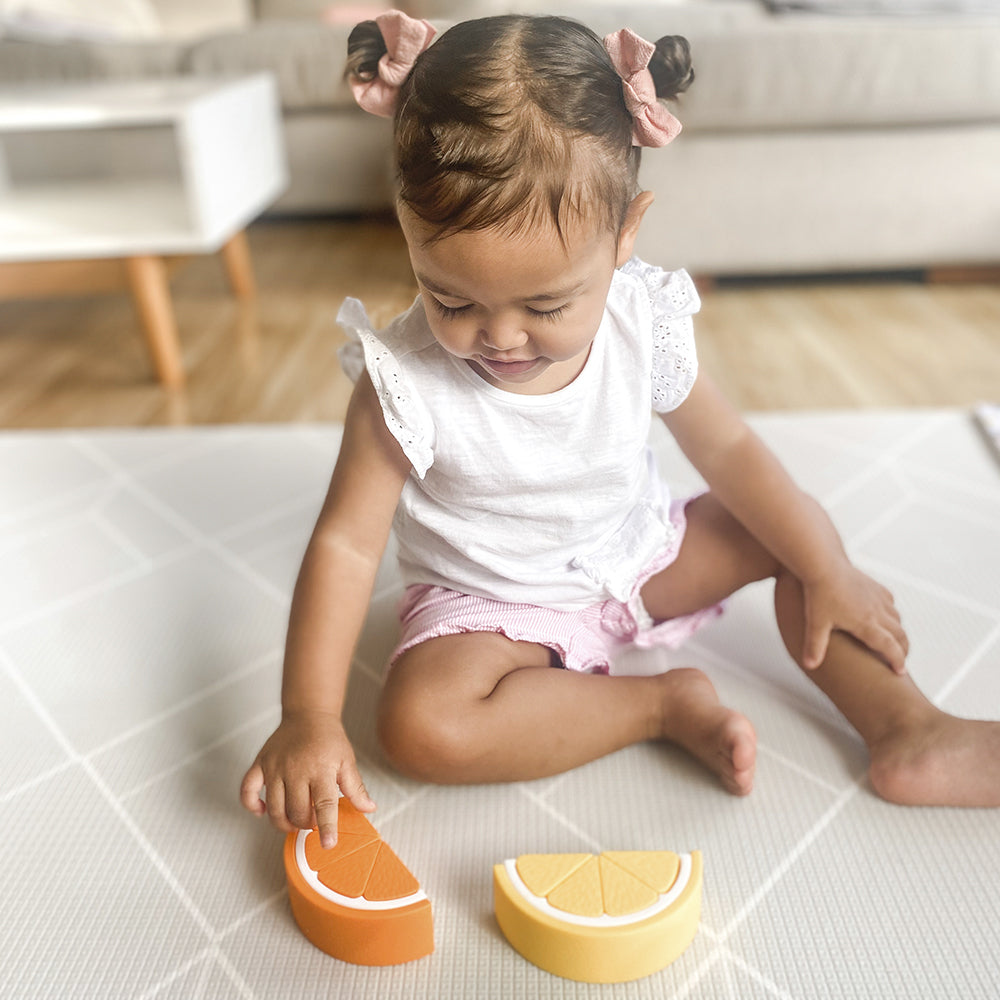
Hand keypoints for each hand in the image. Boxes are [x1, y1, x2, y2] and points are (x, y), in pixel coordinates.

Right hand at [240, 709, 374, 848]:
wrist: (309, 714)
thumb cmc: (328, 738)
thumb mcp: (347, 760)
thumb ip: (355, 787)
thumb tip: (369, 808)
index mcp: (321, 768)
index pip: (324, 804)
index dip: (327, 827)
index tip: (328, 844)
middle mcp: (296, 768)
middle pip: (296, 811)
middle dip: (305, 825)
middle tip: (312, 823)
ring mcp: (275, 766)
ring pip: (274, 808)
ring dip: (283, 822)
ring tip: (294, 821)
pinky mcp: (260, 763)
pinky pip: (247, 789)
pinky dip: (251, 805)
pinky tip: (263, 810)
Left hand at [801, 562, 908, 673]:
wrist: (823, 563)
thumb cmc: (818, 593)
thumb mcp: (815, 623)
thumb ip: (814, 646)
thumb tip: (810, 666)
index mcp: (866, 623)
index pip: (889, 647)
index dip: (897, 660)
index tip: (900, 672)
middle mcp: (877, 611)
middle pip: (899, 635)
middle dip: (903, 650)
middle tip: (901, 661)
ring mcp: (878, 597)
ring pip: (897, 619)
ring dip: (899, 632)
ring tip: (894, 642)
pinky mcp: (875, 586)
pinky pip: (890, 603)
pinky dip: (892, 614)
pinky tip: (885, 617)